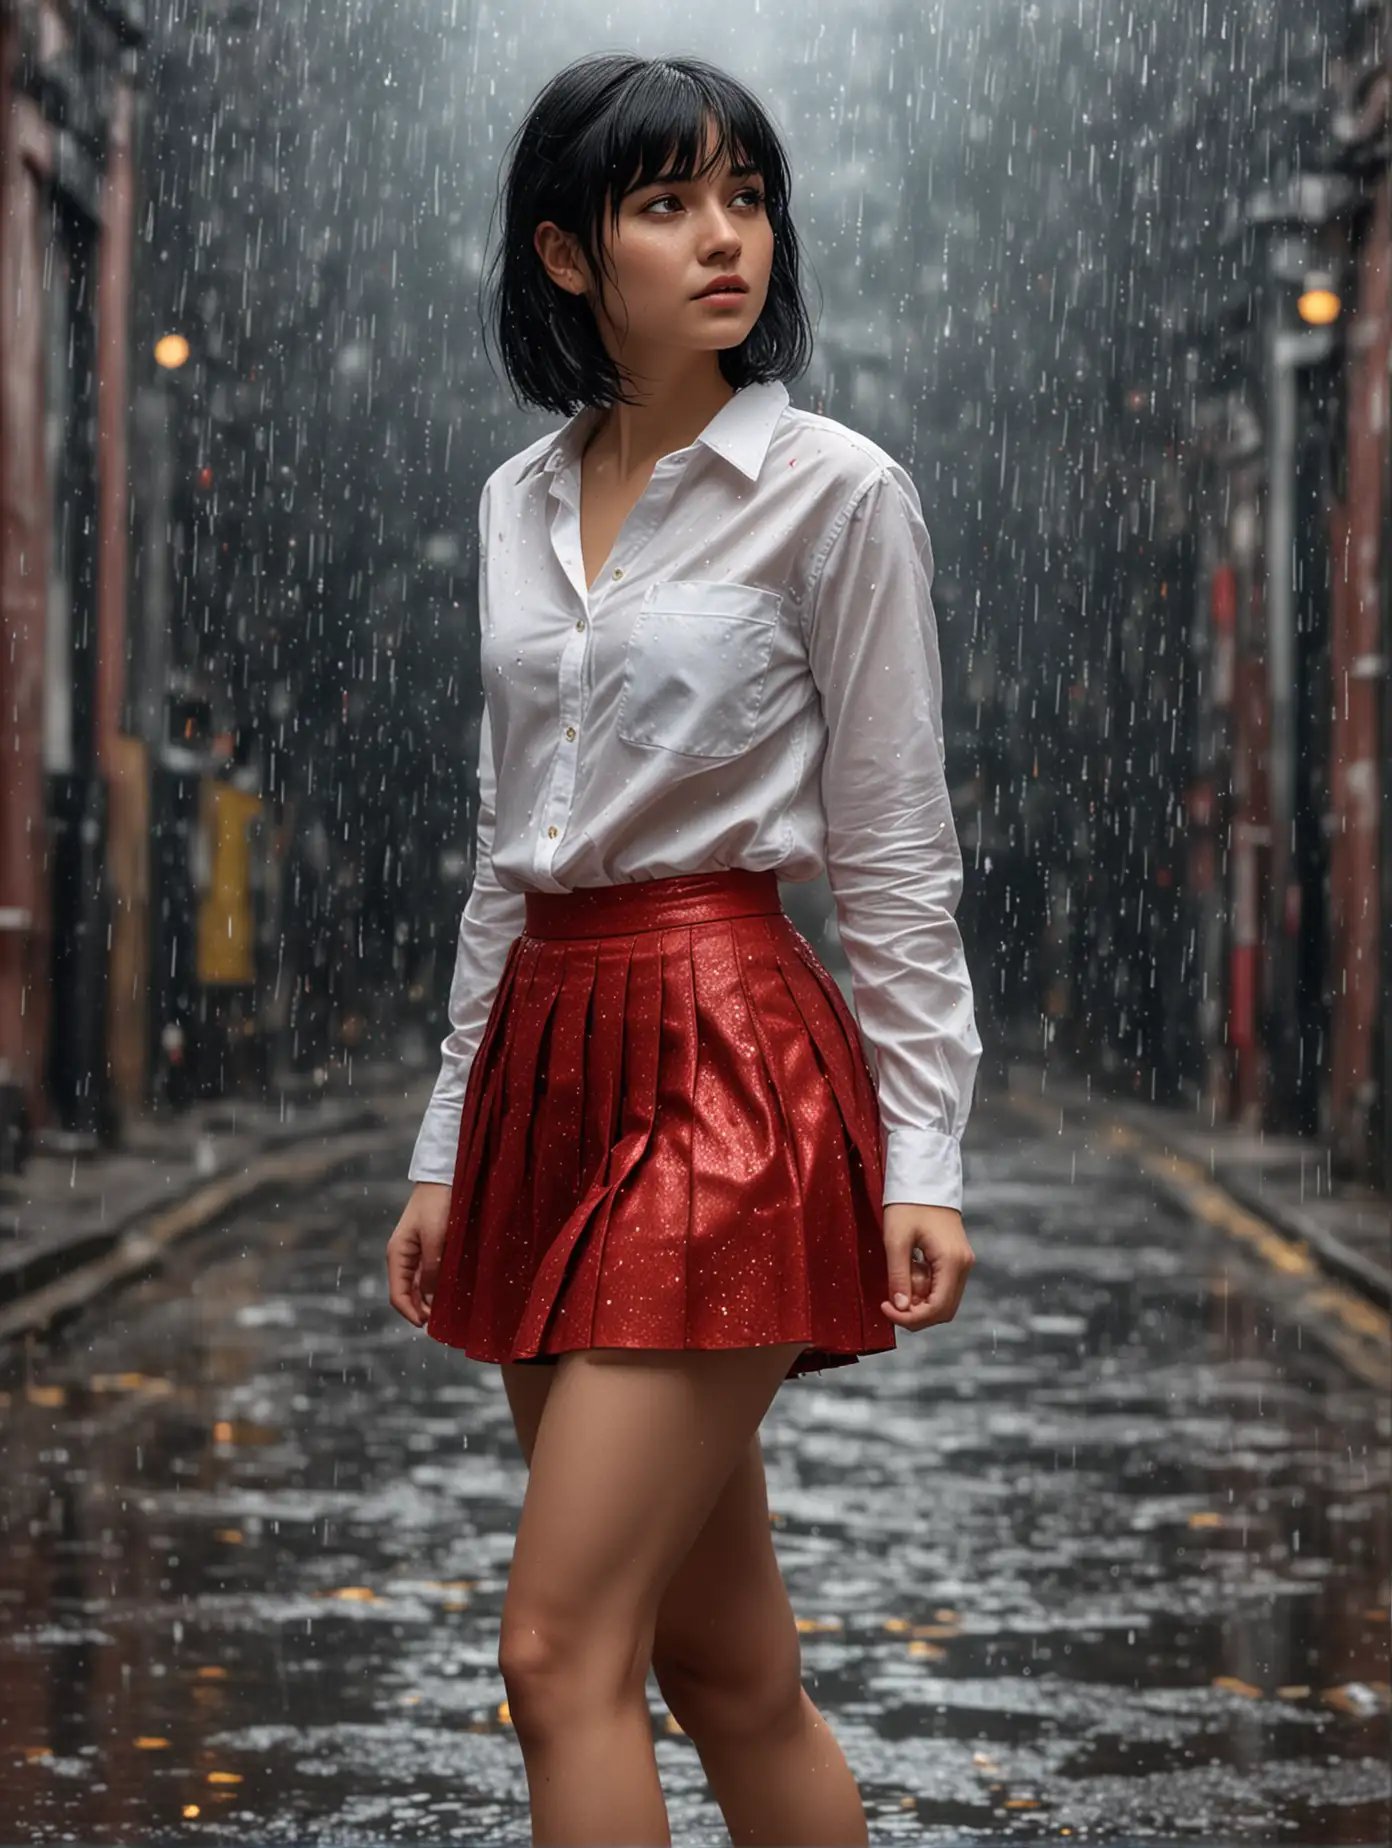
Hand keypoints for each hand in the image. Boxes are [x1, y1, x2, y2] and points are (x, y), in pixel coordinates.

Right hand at [386, 1182, 452, 1326]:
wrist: (444, 1179)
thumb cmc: (437, 1204)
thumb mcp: (434, 1237)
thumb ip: (431, 1268)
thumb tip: (430, 1298)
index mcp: (397, 1255)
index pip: (397, 1294)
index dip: (410, 1313)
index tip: (426, 1324)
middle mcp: (403, 1258)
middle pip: (407, 1294)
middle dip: (420, 1310)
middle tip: (440, 1323)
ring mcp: (415, 1254)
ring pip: (419, 1287)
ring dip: (429, 1301)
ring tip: (446, 1313)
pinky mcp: (429, 1249)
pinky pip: (429, 1275)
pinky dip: (436, 1287)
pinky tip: (449, 1294)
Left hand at [880, 1201, 973, 1332]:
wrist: (923, 1177)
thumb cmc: (908, 1204)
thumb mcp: (895, 1240)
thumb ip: (898, 1276)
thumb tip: (901, 1308)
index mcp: (952, 1262)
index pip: (937, 1309)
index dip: (911, 1318)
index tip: (886, 1307)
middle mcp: (964, 1265)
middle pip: (944, 1310)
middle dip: (916, 1312)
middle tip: (891, 1299)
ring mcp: (963, 1262)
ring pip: (944, 1299)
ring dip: (920, 1299)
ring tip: (900, 1278)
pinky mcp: (956, 1258)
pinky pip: (943, 1285)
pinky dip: (925, 1287)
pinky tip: (910, 1270)